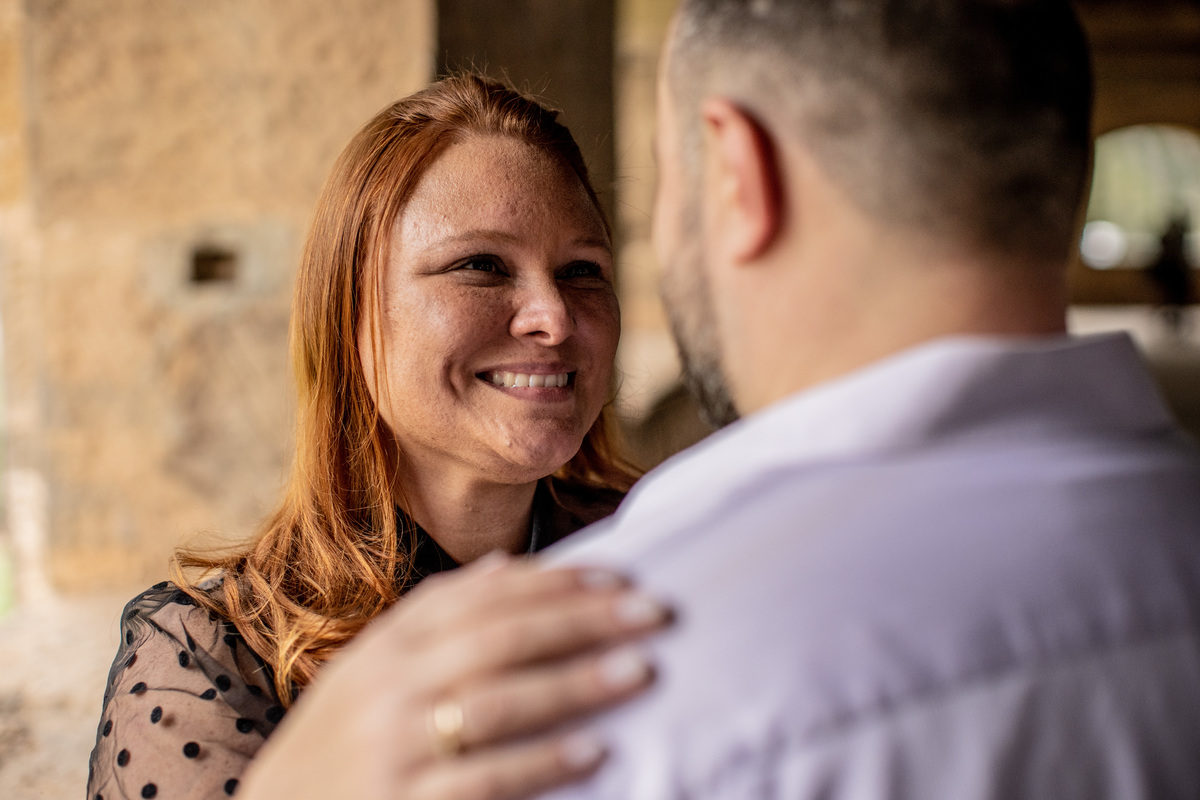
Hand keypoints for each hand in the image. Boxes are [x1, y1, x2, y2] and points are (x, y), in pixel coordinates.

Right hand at [237, 553, 669, 799]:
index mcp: (388, 646)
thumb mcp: (369, 667)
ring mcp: (394, 747)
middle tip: (653, 611)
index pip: (481, 598)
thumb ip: (433, 615)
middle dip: (581, 620)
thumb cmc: (339, 741)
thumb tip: (508, 564)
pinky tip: (595, 750)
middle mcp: (389, 687)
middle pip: (498, 638)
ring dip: (575, 683)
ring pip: (497, 702)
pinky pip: (486, 779)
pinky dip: (543, 763)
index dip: (554, 582)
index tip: (618, 575)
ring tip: (639, 669)